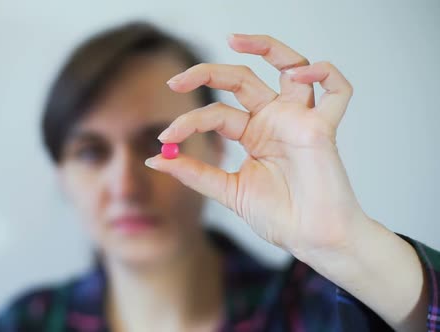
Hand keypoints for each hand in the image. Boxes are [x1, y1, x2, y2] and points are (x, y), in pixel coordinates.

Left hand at [145, 34, 366, 260]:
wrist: (311, 241)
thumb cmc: (279, 217)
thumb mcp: (228, 190)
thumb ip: (194, 173)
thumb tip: (155, 158)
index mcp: (253, 134)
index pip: (216, 113)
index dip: (188, 122)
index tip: (166, 138)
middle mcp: (275, 120)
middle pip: (242, 80)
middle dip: (207, 73)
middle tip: (176, 81)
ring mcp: (299, 120)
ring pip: (289, 66)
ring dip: (266, 46)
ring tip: (235, 40)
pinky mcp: (323, 129)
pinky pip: (337, 90)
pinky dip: (325, 73)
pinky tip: (298, 74)